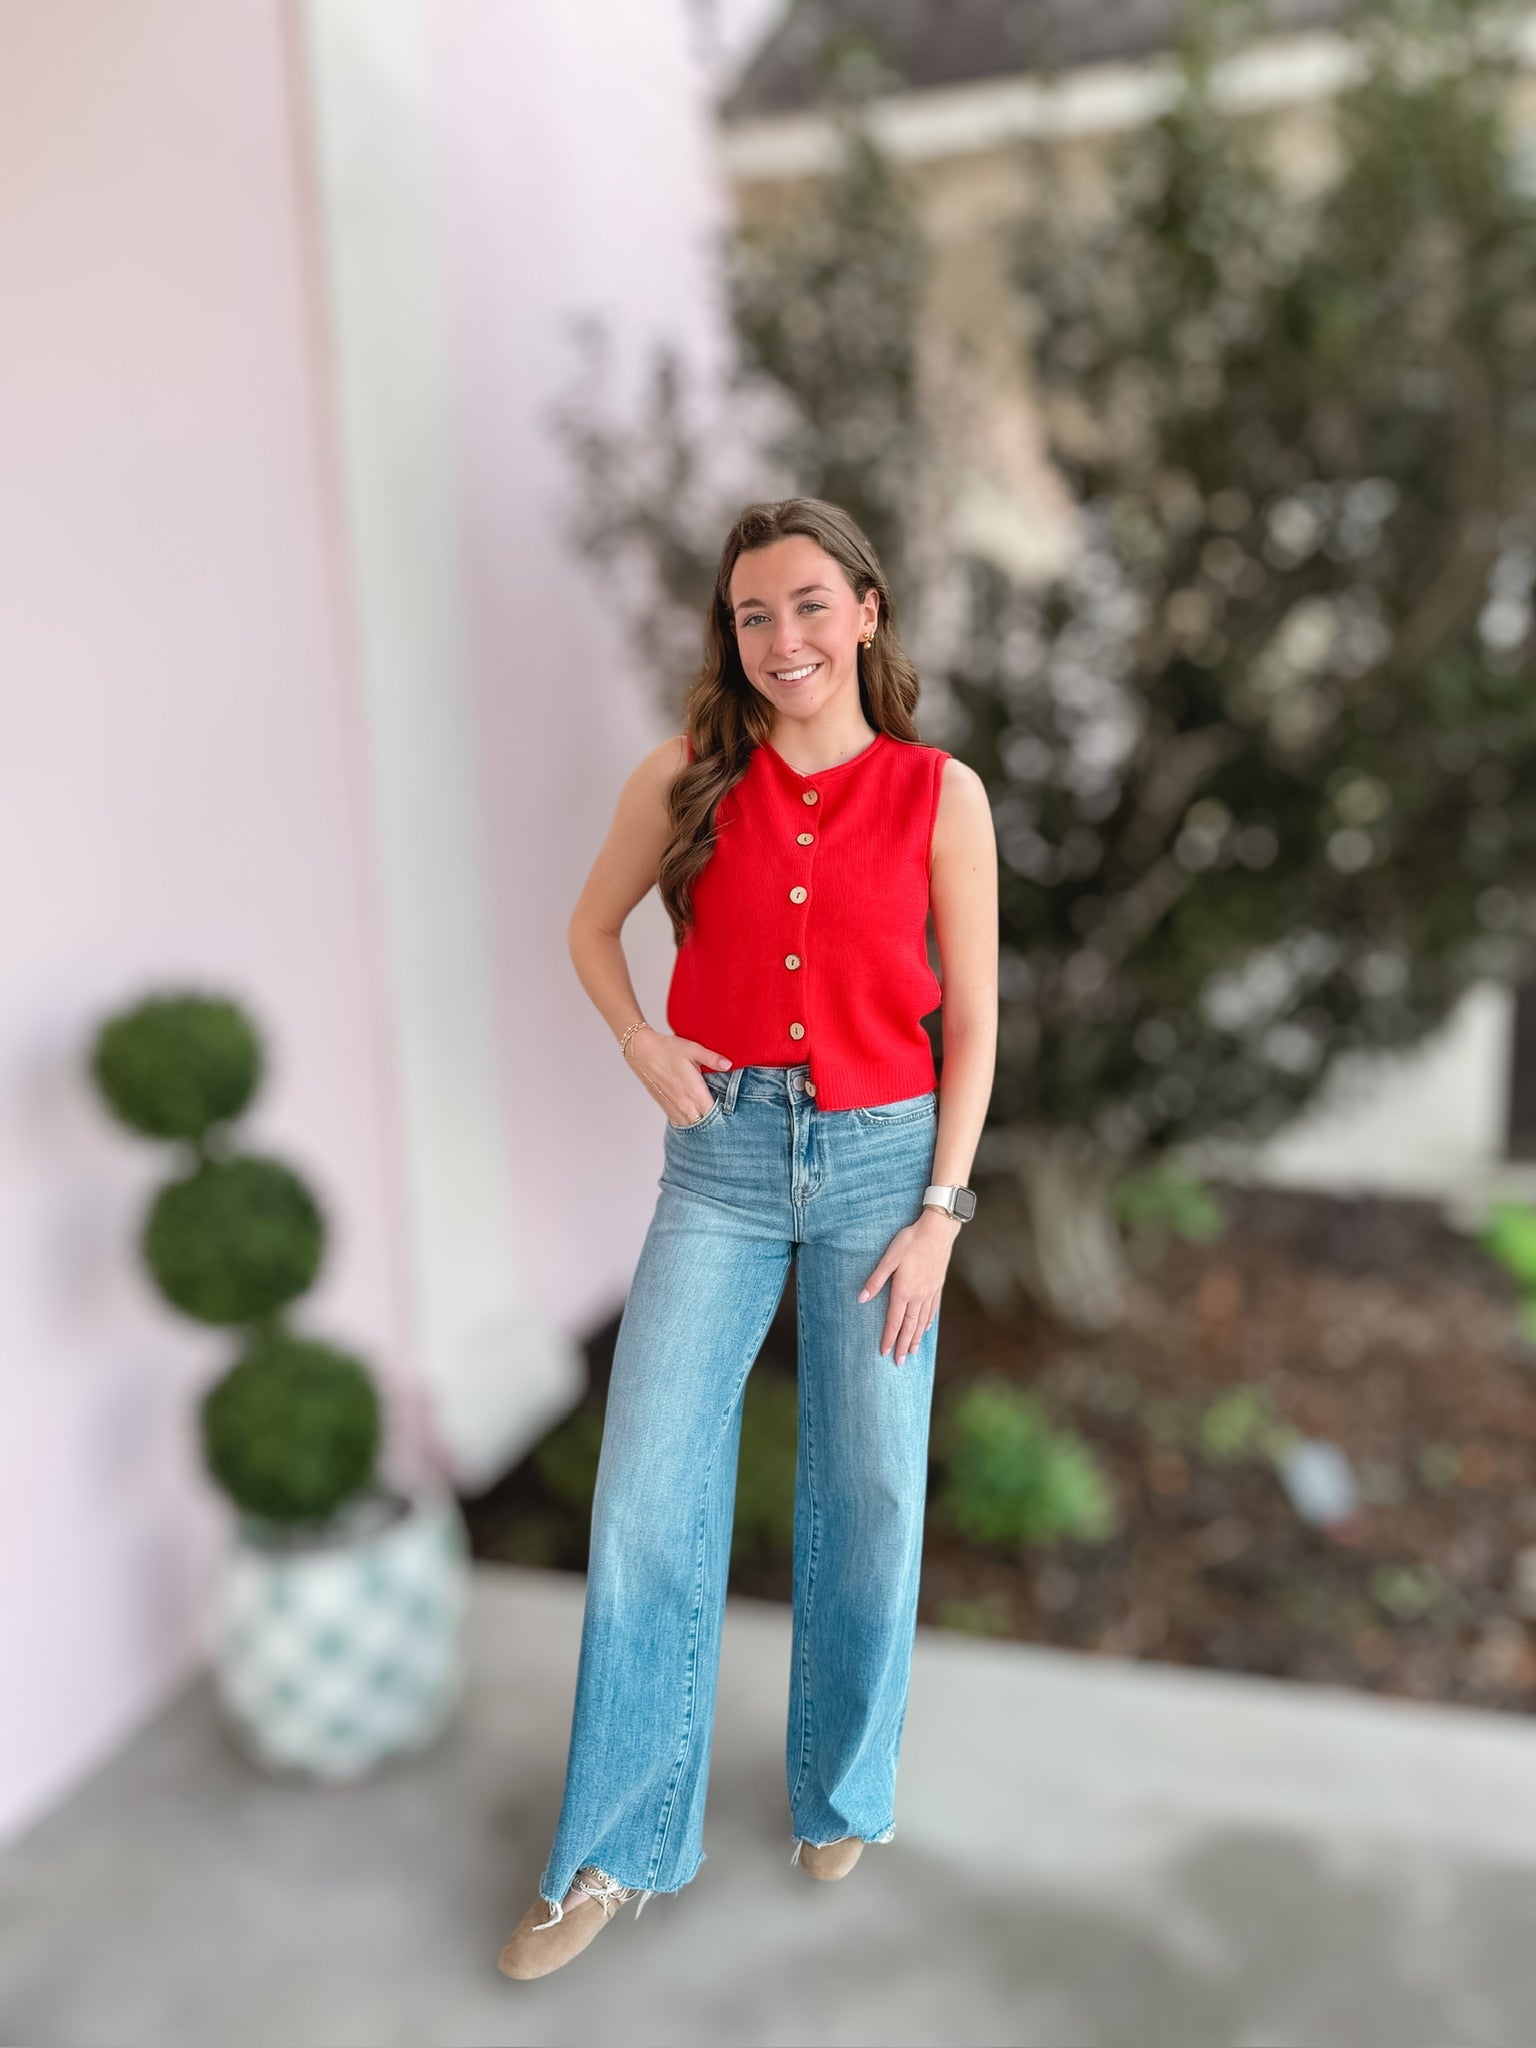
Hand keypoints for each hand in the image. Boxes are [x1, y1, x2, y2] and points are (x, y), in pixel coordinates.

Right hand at [626, 1029, 731, 1126]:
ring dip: (702, 1125)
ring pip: (691, 1127)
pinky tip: (695, 1116)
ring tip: (711, 1119)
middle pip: (704, 1125)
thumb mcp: (693, 1049)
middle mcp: (684, 1104)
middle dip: (715, 1123)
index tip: (731, 1111)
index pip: (714, 1114)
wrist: (642, 1052)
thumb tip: (728, 1064)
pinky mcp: (666, 1107)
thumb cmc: (667, 1049)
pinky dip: (689, 1123)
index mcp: (694, 1092)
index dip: (724, 1115)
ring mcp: (674, 1107)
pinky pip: (680, 1123)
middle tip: (724, 1117)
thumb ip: (713, 1058)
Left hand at [857, 1207, 960, 1364]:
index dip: (889, 1338)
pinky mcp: (938, 1285)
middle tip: (900, 1362)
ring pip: (922, 1321)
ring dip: (916, 1338)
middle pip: (910, 1326)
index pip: (894, 1321)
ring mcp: (930, 1292)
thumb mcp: (889, 1257)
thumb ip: (876, 1279)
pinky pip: (933, 1310)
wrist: (938, 1230)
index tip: (884, 1352)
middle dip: (904, 1345)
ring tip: (914, 1351)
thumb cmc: (910, 1241)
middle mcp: (918, 1295)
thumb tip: (861, 1298)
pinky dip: (928, 1322)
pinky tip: (927, 1328)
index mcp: (904, 1290)